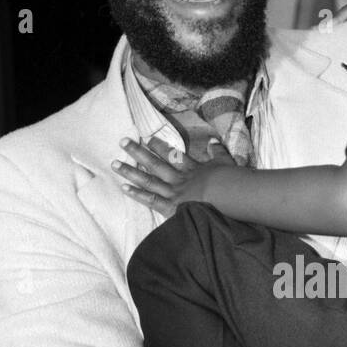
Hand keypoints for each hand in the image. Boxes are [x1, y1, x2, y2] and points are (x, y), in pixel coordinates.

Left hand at [114, 136, 230, 215]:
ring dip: (130, 171)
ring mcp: (174, 193)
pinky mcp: (172, 208)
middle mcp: (179, 178)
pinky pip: (151, 200)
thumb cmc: (231, 183)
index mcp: (192, 168)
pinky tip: (124, 188)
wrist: (229, 199)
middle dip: (137, 152)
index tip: (146, 138)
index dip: (158, 146)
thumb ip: (218, 151)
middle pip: (154, 163)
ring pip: (148, 180)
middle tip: (122, 141)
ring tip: (114, 163)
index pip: (172, 154)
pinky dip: (138, 194)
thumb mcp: (227, 163)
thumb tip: (213, 140)